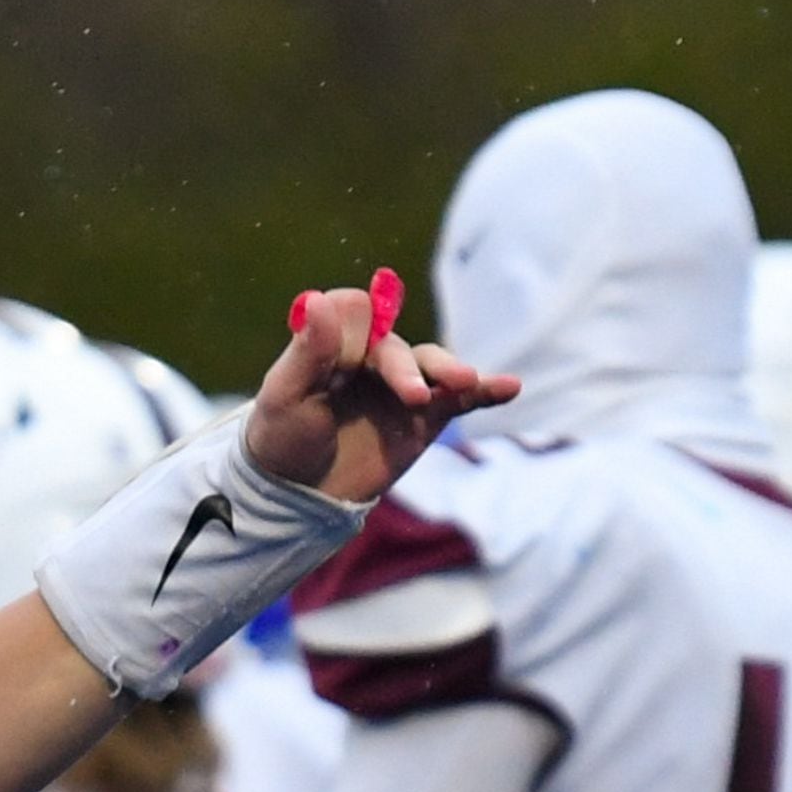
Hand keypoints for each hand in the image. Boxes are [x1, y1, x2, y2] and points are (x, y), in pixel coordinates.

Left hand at [240, 271, 517, 504]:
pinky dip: (486, 390)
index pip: (358, 315)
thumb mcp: (286, 396)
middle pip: (399, 347)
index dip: (356, 334)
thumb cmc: (282, 439)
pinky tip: (509, 387)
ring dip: (450, 371)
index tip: (344, 368)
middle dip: (405, 370)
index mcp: (335, 342)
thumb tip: (318, 298)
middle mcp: (373, 356)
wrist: (297, 494)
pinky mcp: (427, 416)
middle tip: (414, 396)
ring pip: (434, 365)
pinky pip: (462, 398)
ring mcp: (403, 385)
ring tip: (466, 382)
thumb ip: (308, 351)